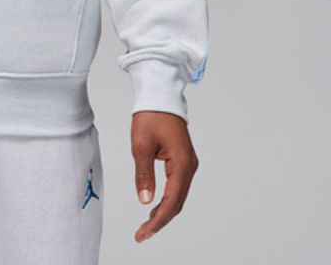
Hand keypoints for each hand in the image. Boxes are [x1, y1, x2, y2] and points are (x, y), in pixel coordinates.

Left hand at [130, 110, 198, 242]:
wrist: (160, 96)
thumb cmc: (150, 116)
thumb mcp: (141, 145)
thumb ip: (143, 174)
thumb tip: (145, 200)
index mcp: (182, 164)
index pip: (172, 201)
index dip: (158, 220)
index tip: (143, 232)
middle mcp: (190, 166)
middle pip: (178, 202)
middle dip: (161, 220)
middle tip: (142, 233)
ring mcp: (188, 163)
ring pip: (178, 196)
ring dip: (164, 211)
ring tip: (147, 224)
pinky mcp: (183, 160)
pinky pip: (177, 186)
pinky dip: (167, 199)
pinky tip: (155, 206)